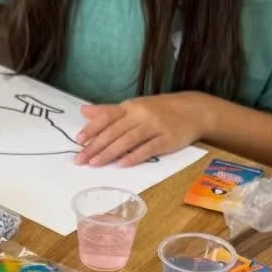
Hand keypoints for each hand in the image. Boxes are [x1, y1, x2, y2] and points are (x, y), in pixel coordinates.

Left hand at [76, 93, 207, 167]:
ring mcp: (155, 126)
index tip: (78, 141)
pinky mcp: (167, 139)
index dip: (92, 128)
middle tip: (80, 159)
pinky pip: (148, 148)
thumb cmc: (160, 110)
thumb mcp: (134, 107)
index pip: (107, 117)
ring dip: (110, 152)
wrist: (193, 110)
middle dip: (95, 146)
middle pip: (114, 131)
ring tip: (95, 163)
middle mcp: (141, 114)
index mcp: (130, 106)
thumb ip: (109, 111)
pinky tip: (122, 164)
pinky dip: (135, 156)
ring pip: (128, 140)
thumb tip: (83, 111)